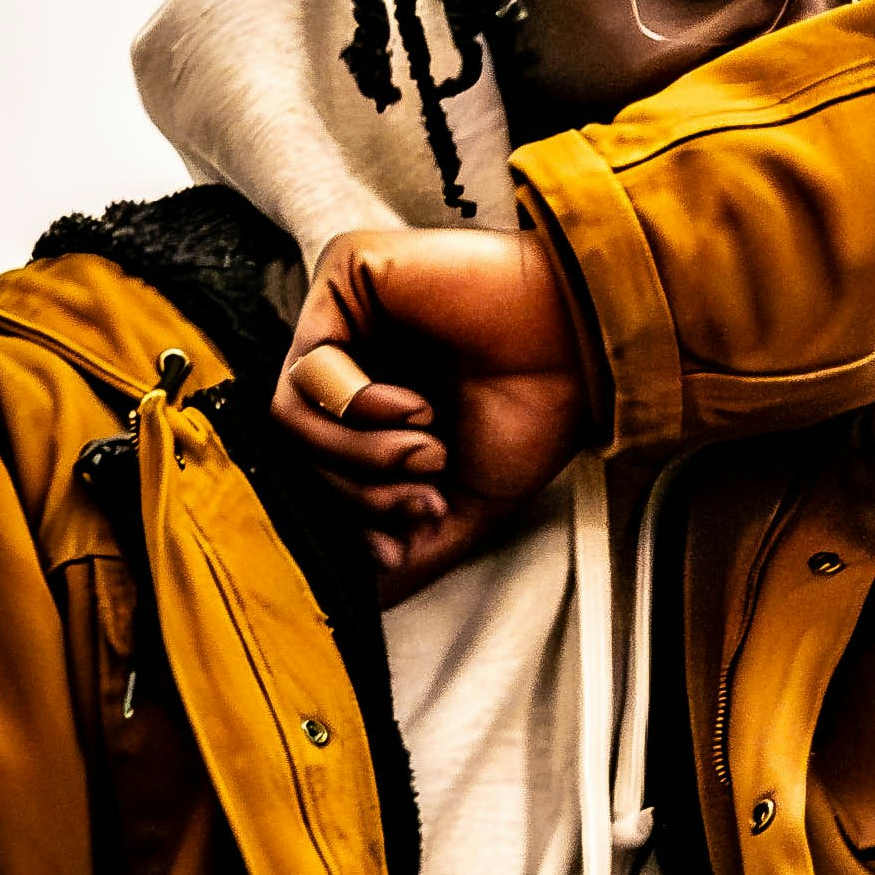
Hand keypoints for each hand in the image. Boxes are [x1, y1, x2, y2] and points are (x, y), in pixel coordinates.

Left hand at [279, 226, 594, 592]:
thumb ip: (409, 545)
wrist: (582, 351)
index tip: (400, 548)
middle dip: (360, 492)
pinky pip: (306, 369)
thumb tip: (360, 600)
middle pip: (300, 450)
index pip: (322, 471)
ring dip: (360, 454)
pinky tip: (413, 405)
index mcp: (378, 400)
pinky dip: (356, 407)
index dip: (352, 520)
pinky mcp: (344, 274)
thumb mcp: (464, 503)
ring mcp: (346, 312)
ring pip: (292, 416)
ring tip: (427, 450)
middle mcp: (356, 351)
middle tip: (427, 492)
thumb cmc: (536, 414)